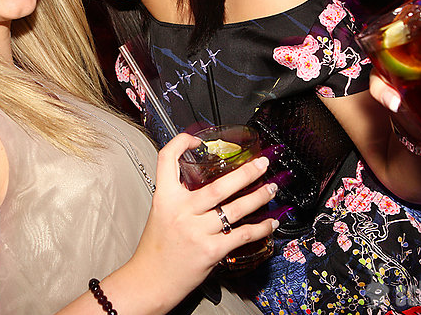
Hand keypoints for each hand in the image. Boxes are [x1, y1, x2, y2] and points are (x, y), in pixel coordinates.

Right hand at [127, 132, 277, 307]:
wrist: (149, 280)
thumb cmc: (156, 249)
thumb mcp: (160, 213)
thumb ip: (179, 196)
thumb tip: (205, 181)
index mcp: (164, 198)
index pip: (168, 159)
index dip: (181, 143)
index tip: (197, 140)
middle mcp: (181, 212)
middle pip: (219, 186)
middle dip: (247, 172)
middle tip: (262, 164)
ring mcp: (197, 231)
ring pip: (236, 208)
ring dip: (259, 196)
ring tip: (271, 188)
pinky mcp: (211, 250)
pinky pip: (242, 235)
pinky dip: (261, 228)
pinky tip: (269, 223)